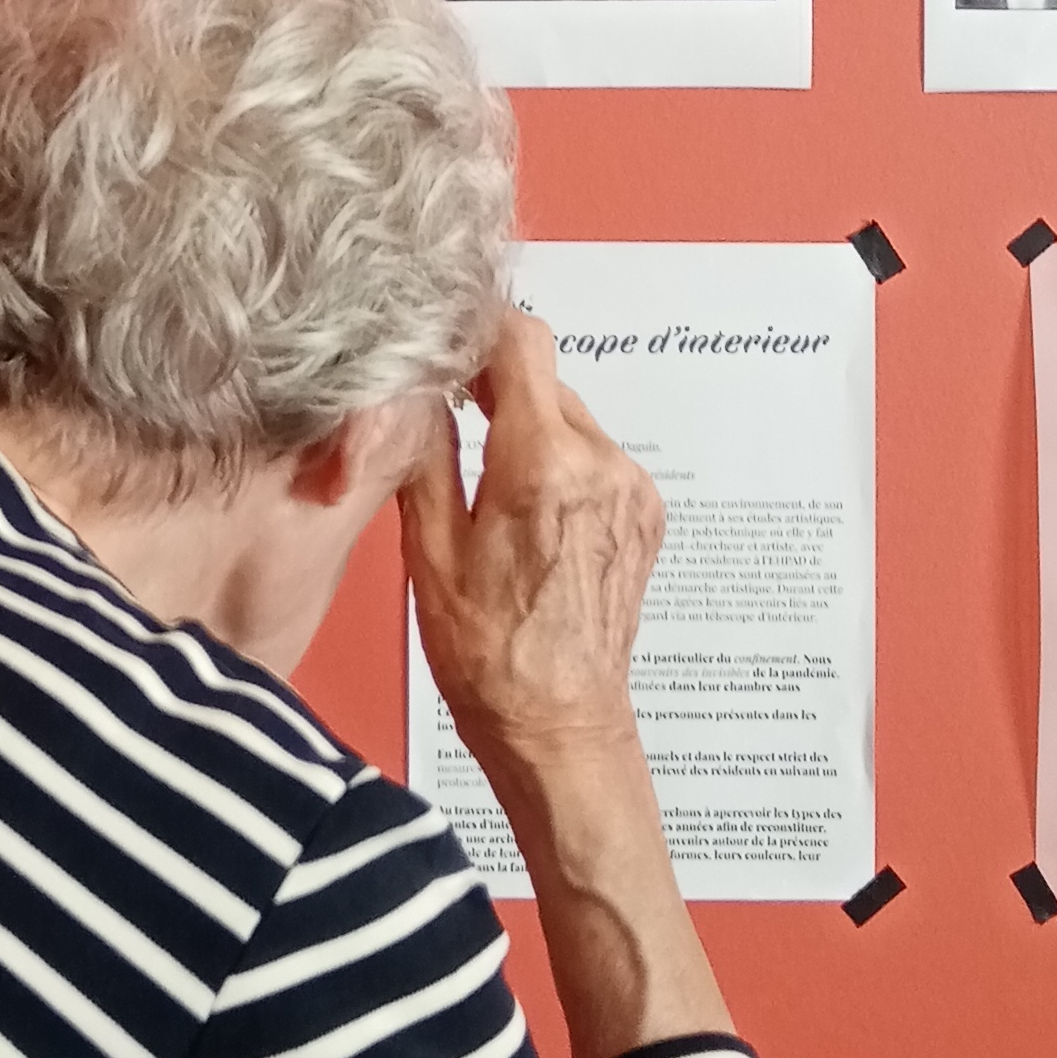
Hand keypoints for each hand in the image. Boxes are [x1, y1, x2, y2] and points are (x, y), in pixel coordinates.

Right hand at [398, 312, 727, 1057]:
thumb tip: (412, 385)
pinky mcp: (644, 516)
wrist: (562, 727)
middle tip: (444, 419)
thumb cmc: (489, 654)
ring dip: (526, 428)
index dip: (478, 330)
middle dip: (494, 389)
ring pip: (570, 418)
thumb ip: (425, 451)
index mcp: (545, 464)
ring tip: (483, 484)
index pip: (523, 343)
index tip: (444, 340)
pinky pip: (595, 459)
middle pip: (544, 380)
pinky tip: (523, 513)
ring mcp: (633, 491)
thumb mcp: (430, 551)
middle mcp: (603, 466)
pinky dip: (558, 463)